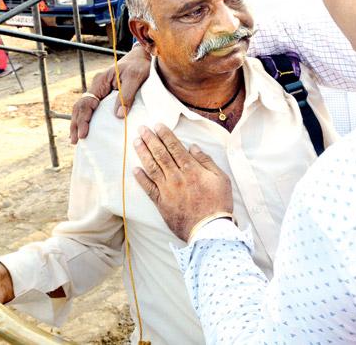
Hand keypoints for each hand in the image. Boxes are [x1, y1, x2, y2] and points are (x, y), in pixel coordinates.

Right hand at [69, 46, 150, 143]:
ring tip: (76, 138)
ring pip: (84, 107)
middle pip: (80, 107)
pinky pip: (92, 107)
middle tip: (75, 141)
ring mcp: (100, 90)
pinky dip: (87, 118)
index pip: (86, 103)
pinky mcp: (105, 94)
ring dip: (79, 122)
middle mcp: (97, 86)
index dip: (83, 119)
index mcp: (100, 82)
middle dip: (76, 124)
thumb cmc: (139, 66)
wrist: (142, 56)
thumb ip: (126, 95)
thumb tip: (118, 116)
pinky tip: (86, 128)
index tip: (83, 134)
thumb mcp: (135, 78)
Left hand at [133, 124, 232, 240]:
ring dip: (143, 153)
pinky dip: (141, 178)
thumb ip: (206, 161)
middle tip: (141, 128)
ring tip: (136, 142)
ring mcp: (167, 190)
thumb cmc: (218, 203)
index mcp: (191, 169)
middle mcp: (176, 177)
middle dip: (150, 139)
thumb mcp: (220, 178)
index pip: (174, 147)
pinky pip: (148, 188)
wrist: (210, 230)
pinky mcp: (161, 203)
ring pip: (152, 167)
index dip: (165, 134)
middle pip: (160, 154)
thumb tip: (193, 147)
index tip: (157, 125)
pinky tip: (134, 169)